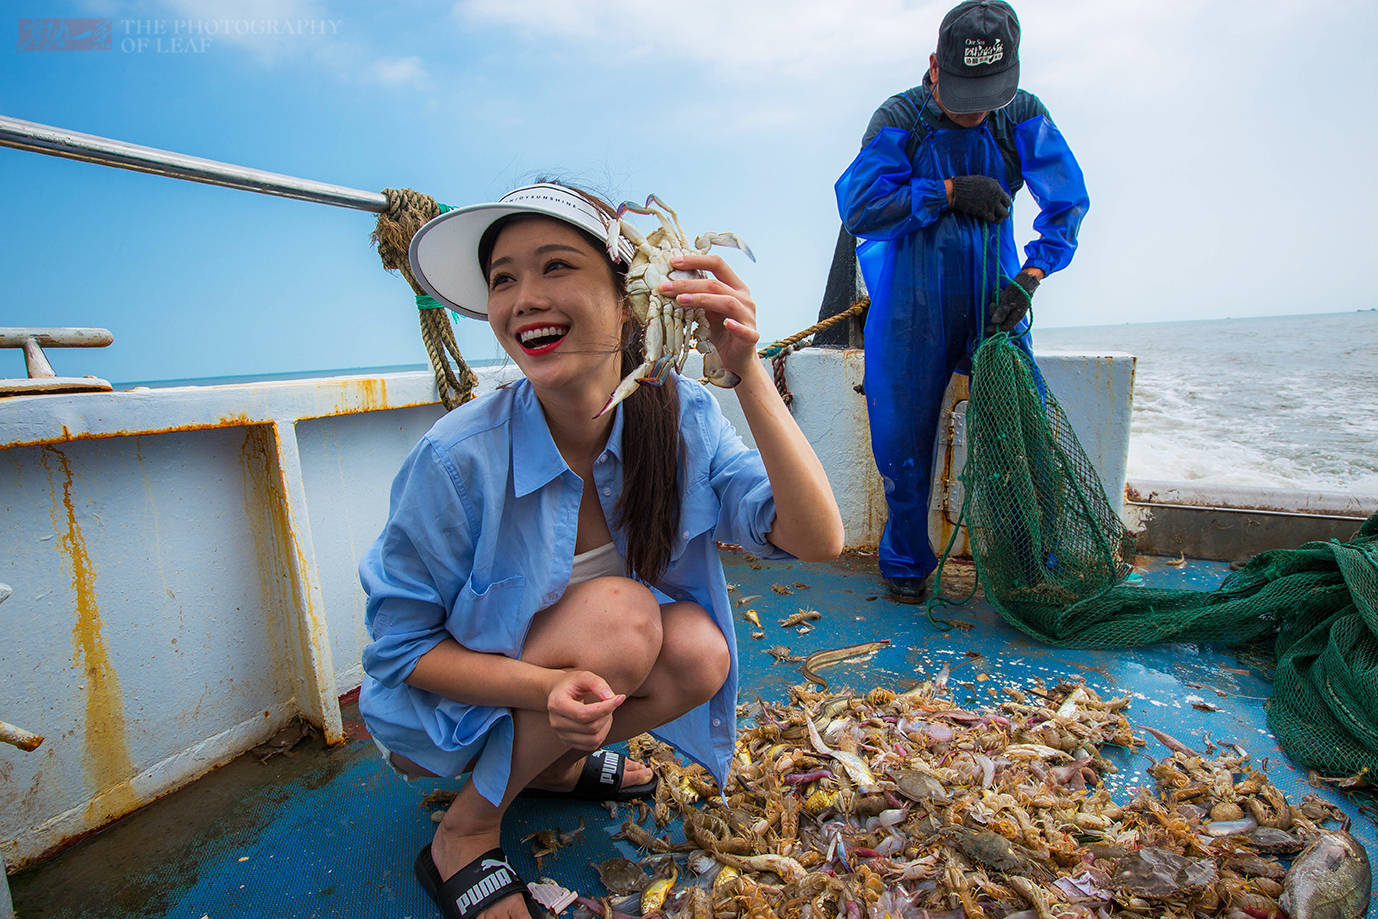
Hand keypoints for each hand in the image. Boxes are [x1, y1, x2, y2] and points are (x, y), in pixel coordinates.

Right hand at [545, 670, 623, 751]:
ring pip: (593, 739)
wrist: (559, 693)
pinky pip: (592, 745)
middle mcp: (556, 722)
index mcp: (557, 704)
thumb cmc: (572, 683)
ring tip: (605, 711)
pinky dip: (602, 734)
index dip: (604, 708)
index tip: (619, 698)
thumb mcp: (584, 676)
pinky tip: (600, 721)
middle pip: (590, 727)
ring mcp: (561, 734)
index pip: (583, 714)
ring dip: (606, 725)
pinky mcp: (569, 742)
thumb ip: (597, 683)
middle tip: (610, 701)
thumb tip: (610, 697)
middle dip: (606, 714)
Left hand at [658, 253, 759, 380]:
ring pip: (728, 302)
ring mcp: (749, 316)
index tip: (672, 263)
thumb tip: (669, 285)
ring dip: (703, 299)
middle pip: (716, 284)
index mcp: (734, 287)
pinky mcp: (751, 336)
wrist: (736, 358)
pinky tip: (726, 323)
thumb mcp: (706, 311)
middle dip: (688, 284)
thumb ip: (696, 298)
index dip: (696, 261)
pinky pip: (745, 330)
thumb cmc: (720, 332)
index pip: (717, 264)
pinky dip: (736, 326)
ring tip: (681, 300)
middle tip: (666, 287)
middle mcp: (744, 298)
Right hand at [949, 175, 1011, 222]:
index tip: (999, 205)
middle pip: (1007, 207)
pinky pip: (993, 219)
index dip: (1003, 203)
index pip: (1007, 198)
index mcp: (996, 186)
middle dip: (1003, 211)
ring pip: (1003, 215)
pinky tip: (987, 218)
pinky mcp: (985, 212)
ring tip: (994, 217)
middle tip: (997, 212)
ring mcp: (991, 204)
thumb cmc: (965, 185)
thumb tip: (995, 193)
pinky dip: (991, 220)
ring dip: (999, 217)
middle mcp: (996, 195)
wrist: (956, 191)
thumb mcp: (982, 181)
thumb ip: (991, 188)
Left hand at [989, 269, 1040, 331]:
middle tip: (992, 304)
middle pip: (1001, 320)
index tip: (987, 329)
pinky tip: (1002, 292)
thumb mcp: (1010, 300)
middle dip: (994, 313)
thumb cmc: (1020, 289)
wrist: (1026, 279)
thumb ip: (1002, 311)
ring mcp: (1011, 309)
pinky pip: (1001, 304)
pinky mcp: (1008, 303)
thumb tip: (994, 322)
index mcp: (1017, 316)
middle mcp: (1014, 314)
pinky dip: (999, 299)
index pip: (1005, 328)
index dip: (996, 329)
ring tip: (1000, 296)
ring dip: (996, 305)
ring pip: (999, 312)